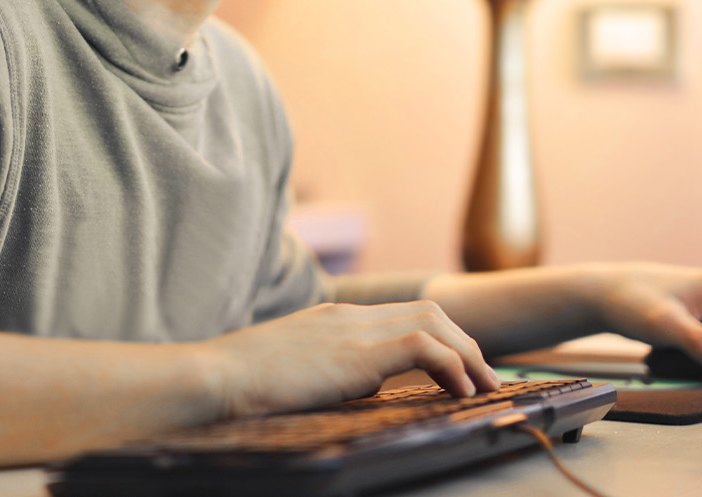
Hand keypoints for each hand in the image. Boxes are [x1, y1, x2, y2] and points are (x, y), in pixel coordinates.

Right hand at [202, 300, 501, 419]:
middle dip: (464, 342)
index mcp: (334, 318)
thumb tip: (364, 388)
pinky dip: (452, 365)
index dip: (439, 337)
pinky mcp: (357, 353)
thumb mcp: (294, 373)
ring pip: (433, 322)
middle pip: (427, 311)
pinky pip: (423, 347)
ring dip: (467, 353)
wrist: (216, 377)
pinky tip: (462, 390)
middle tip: (486, 376)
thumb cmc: (240, 384)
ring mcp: (354, 329)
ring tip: (486, 385)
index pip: (402, 314)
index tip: (460, 365)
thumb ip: (331, 372)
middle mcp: (350, 316)